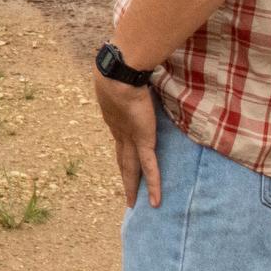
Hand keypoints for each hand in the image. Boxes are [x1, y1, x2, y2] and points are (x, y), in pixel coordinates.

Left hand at [93, 72, 161, 208]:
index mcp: (115, 117)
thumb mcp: (124, 75)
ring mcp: (130, 138)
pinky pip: (150, 167)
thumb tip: (138, 66)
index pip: (119, 138)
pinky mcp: (143, 140)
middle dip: (125, 177)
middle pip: (122, 160)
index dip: (122, 151)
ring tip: (134, 204)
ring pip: (132, 169)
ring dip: (133, 187)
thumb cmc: (120, 67)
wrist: (118, 73)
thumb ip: (131, 77)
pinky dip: (154, 184)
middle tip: (126, 194)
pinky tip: (156, 200)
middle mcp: (119, 132)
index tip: (124, 159)